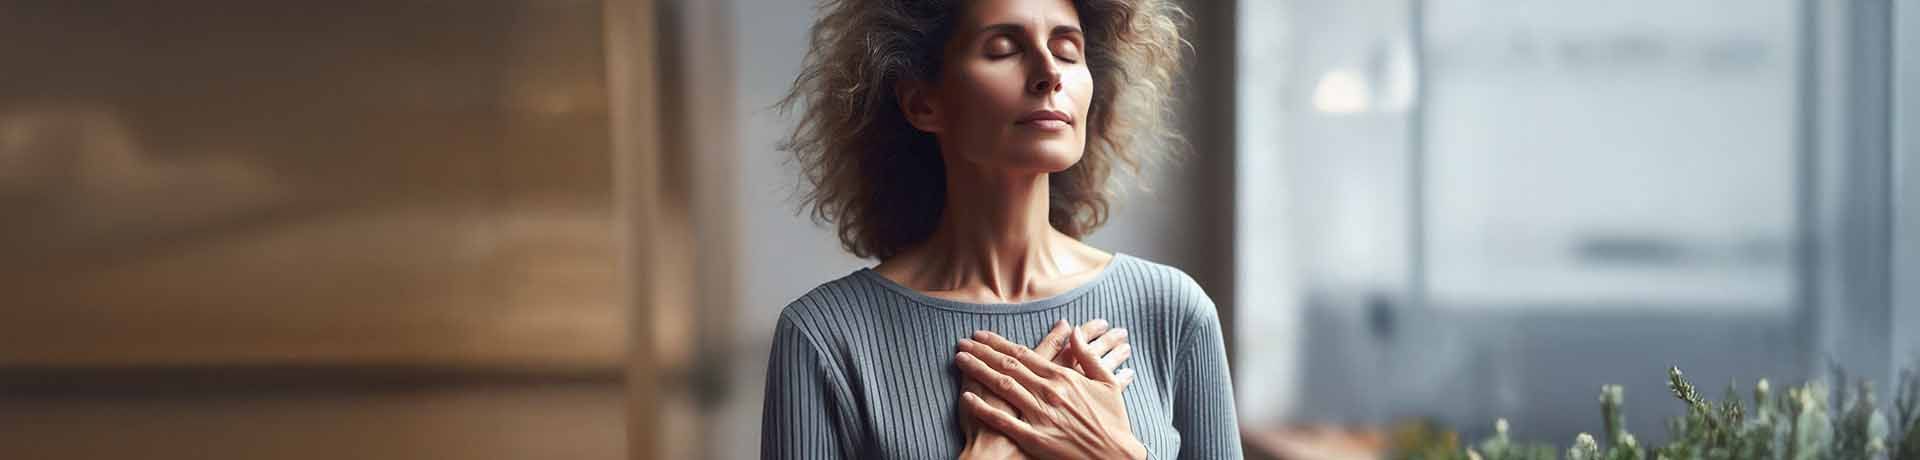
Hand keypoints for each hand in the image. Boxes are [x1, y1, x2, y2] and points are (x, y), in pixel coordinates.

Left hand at [956, 327, 1146, 459]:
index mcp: (1063, 378)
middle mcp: (1049, 393)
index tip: (981, 334)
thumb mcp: (1107, 383)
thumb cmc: (1113, 422)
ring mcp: (1041, 415)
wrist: (1116, 456)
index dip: (999, 343)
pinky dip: (984, 408)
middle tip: (962, 343)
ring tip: (960, 360)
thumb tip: (1074, 330)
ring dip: (978, 371)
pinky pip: (1004, 421)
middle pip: (1008, 366)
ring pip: (1002, 387)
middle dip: (982, 352)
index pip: (1024, 354)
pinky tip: (967, 397)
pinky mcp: (1035, 438)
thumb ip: (1088, 355)